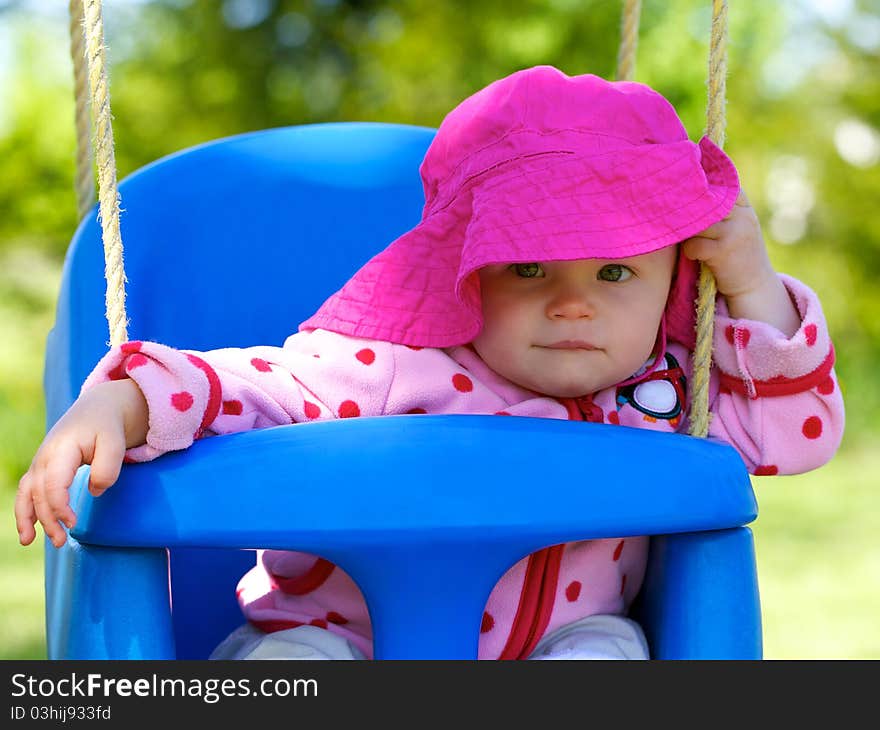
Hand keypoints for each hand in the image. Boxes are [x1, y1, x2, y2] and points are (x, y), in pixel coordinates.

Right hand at [14, 379, 147, 547]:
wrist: (99, 408)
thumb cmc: (107, 426)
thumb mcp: (115, 442)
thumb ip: (107, 468)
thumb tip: (94, 492)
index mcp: (62, 449)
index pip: (53, 484)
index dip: (59, 507)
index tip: (73, 523)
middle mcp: (45, 456)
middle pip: (38, 493)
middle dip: (47, 519)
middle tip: (61, 542)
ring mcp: (41, 462)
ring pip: (27, 493)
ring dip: (27, 518)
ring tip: (27, 541)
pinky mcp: (43, 468)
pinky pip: (28, 490)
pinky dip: (25, 509)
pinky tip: (28, 529)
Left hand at [682, 189, 773, 299]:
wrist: (755, 284)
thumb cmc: (737, 252)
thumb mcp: (737, 225)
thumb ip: (720, 209)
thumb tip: (684, 192)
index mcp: (744, 206)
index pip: (719, 186)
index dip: (700, 190)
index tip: (683, 194)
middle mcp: (742, 215)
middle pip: (704, 203)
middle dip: (688, 212)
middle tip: (672, 217)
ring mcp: (734, 231)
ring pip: (697, 224)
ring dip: (687, 234)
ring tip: (689, 242)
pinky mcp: (724, 250)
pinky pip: (694, 244)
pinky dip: (689, 251)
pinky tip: (695, 256)